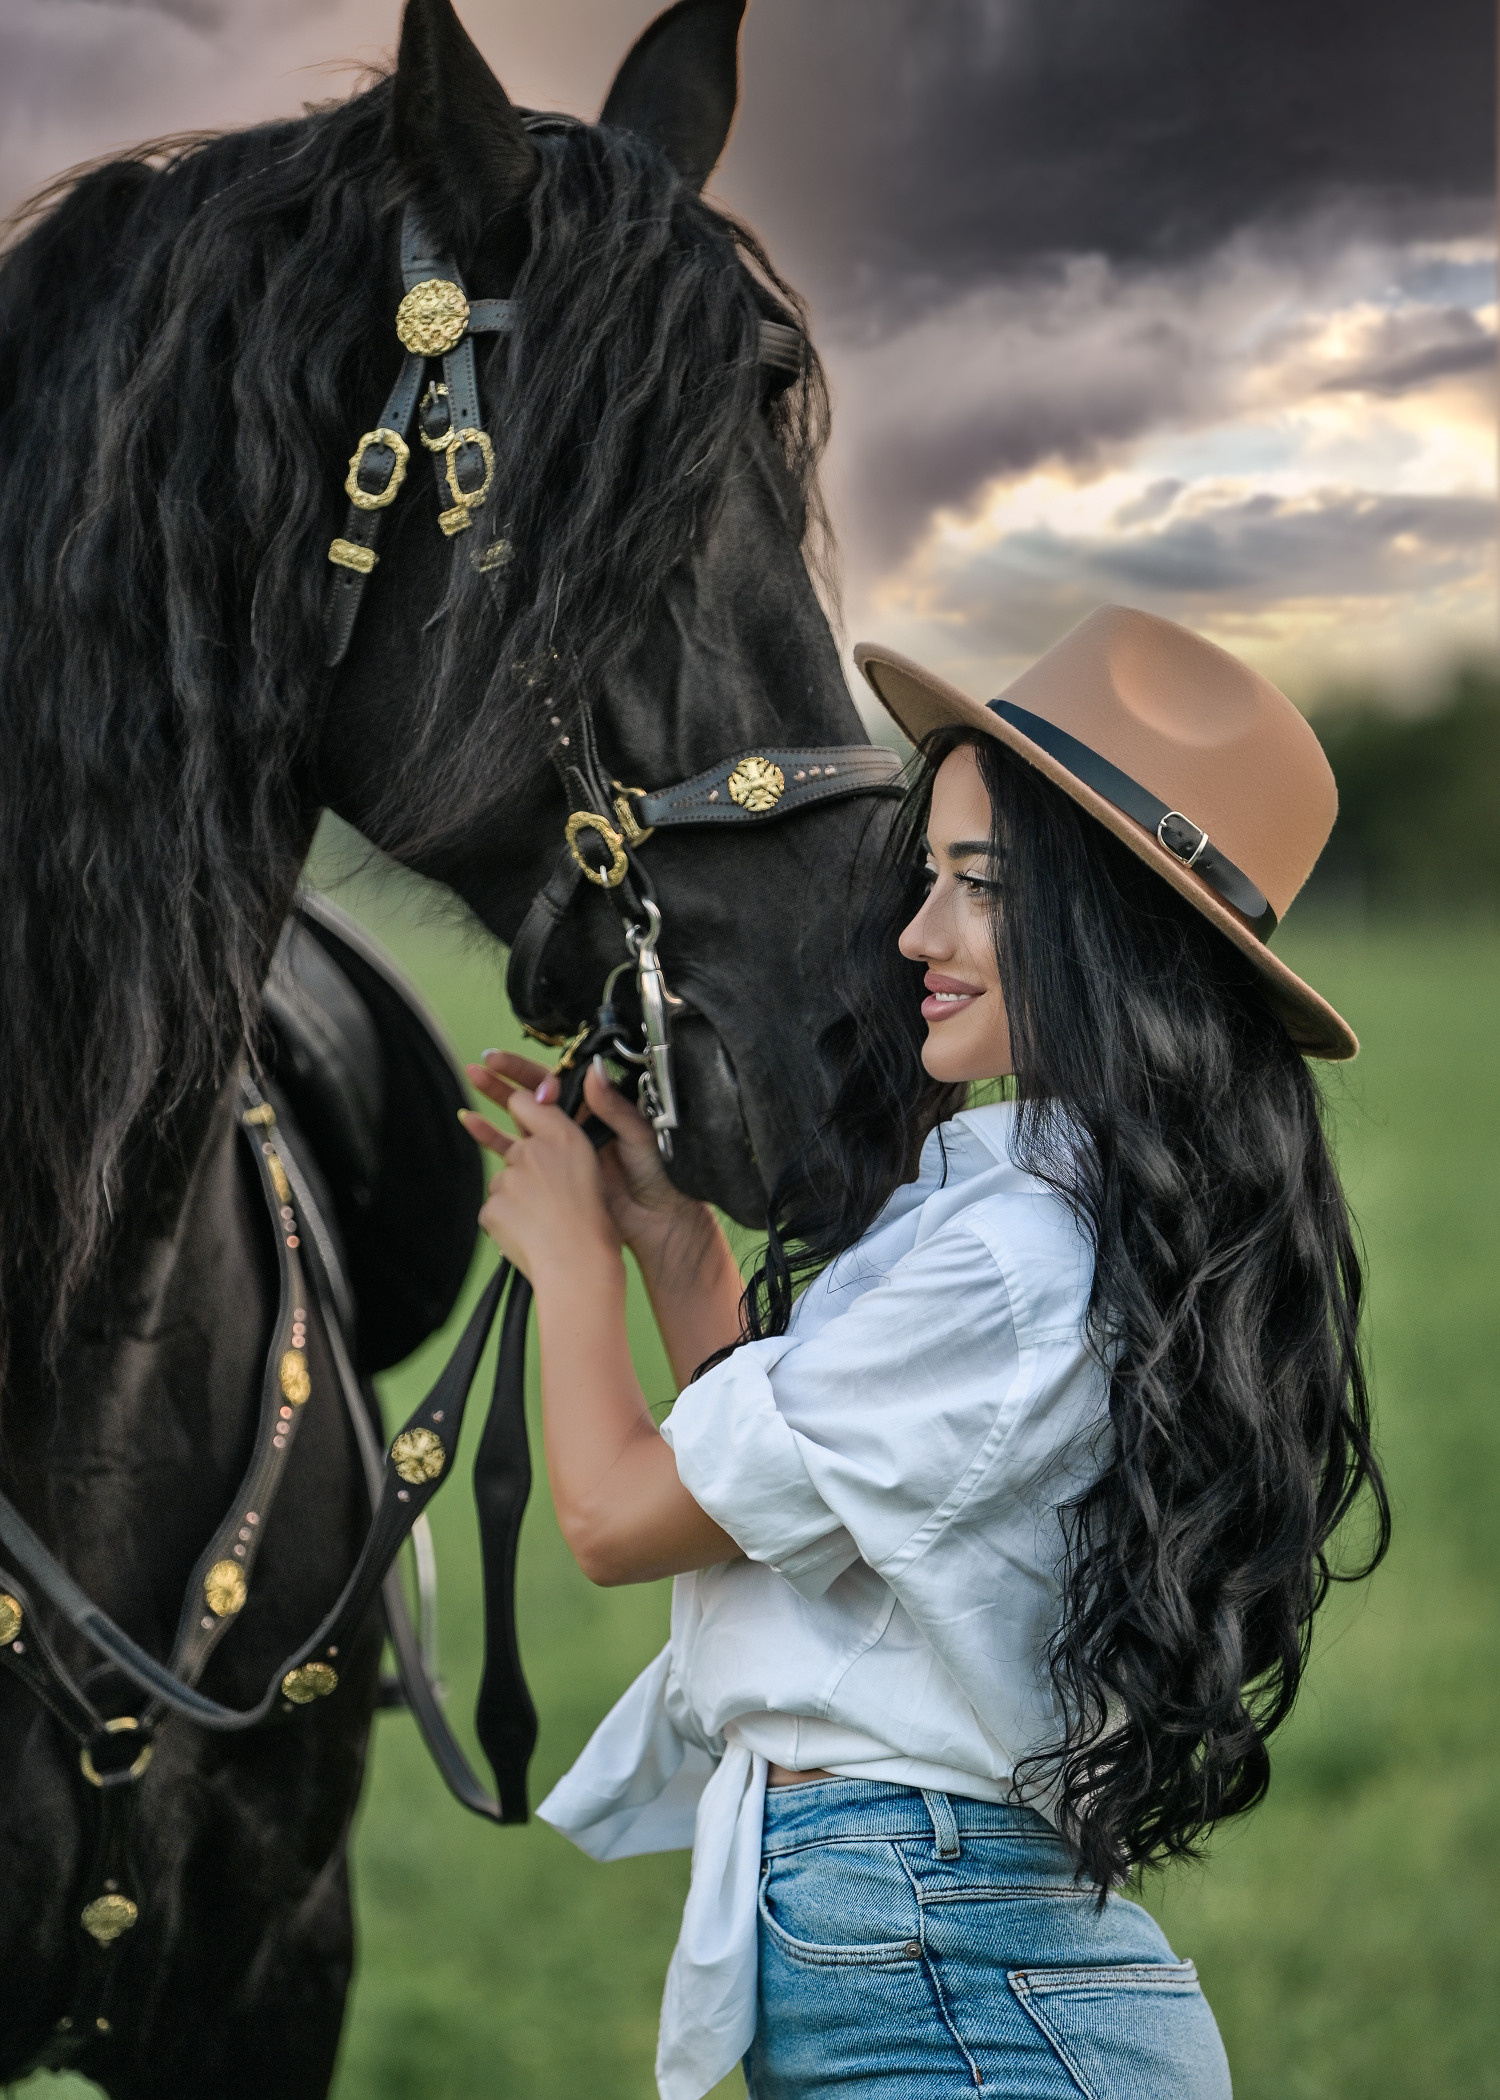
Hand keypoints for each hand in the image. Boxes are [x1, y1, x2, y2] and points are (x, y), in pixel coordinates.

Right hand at [464, 1051, 712, 1272]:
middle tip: (477, 1069)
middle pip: (529, 1098)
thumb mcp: (639, 1135)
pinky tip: (472, 1124)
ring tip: (470, 1084)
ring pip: (517, 1122)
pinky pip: (515, 1154)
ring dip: (493, 1103)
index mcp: (593, 1111)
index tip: (502, 1063)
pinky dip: (492, 1138)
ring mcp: (558, 1152)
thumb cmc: (659, 1176)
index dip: (526, 1072)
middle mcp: (572, 1127)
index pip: (552, 1084)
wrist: (657, 1222)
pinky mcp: (549, 1177)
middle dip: (502, 1081)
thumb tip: (593, 1071)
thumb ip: (614, 1106)